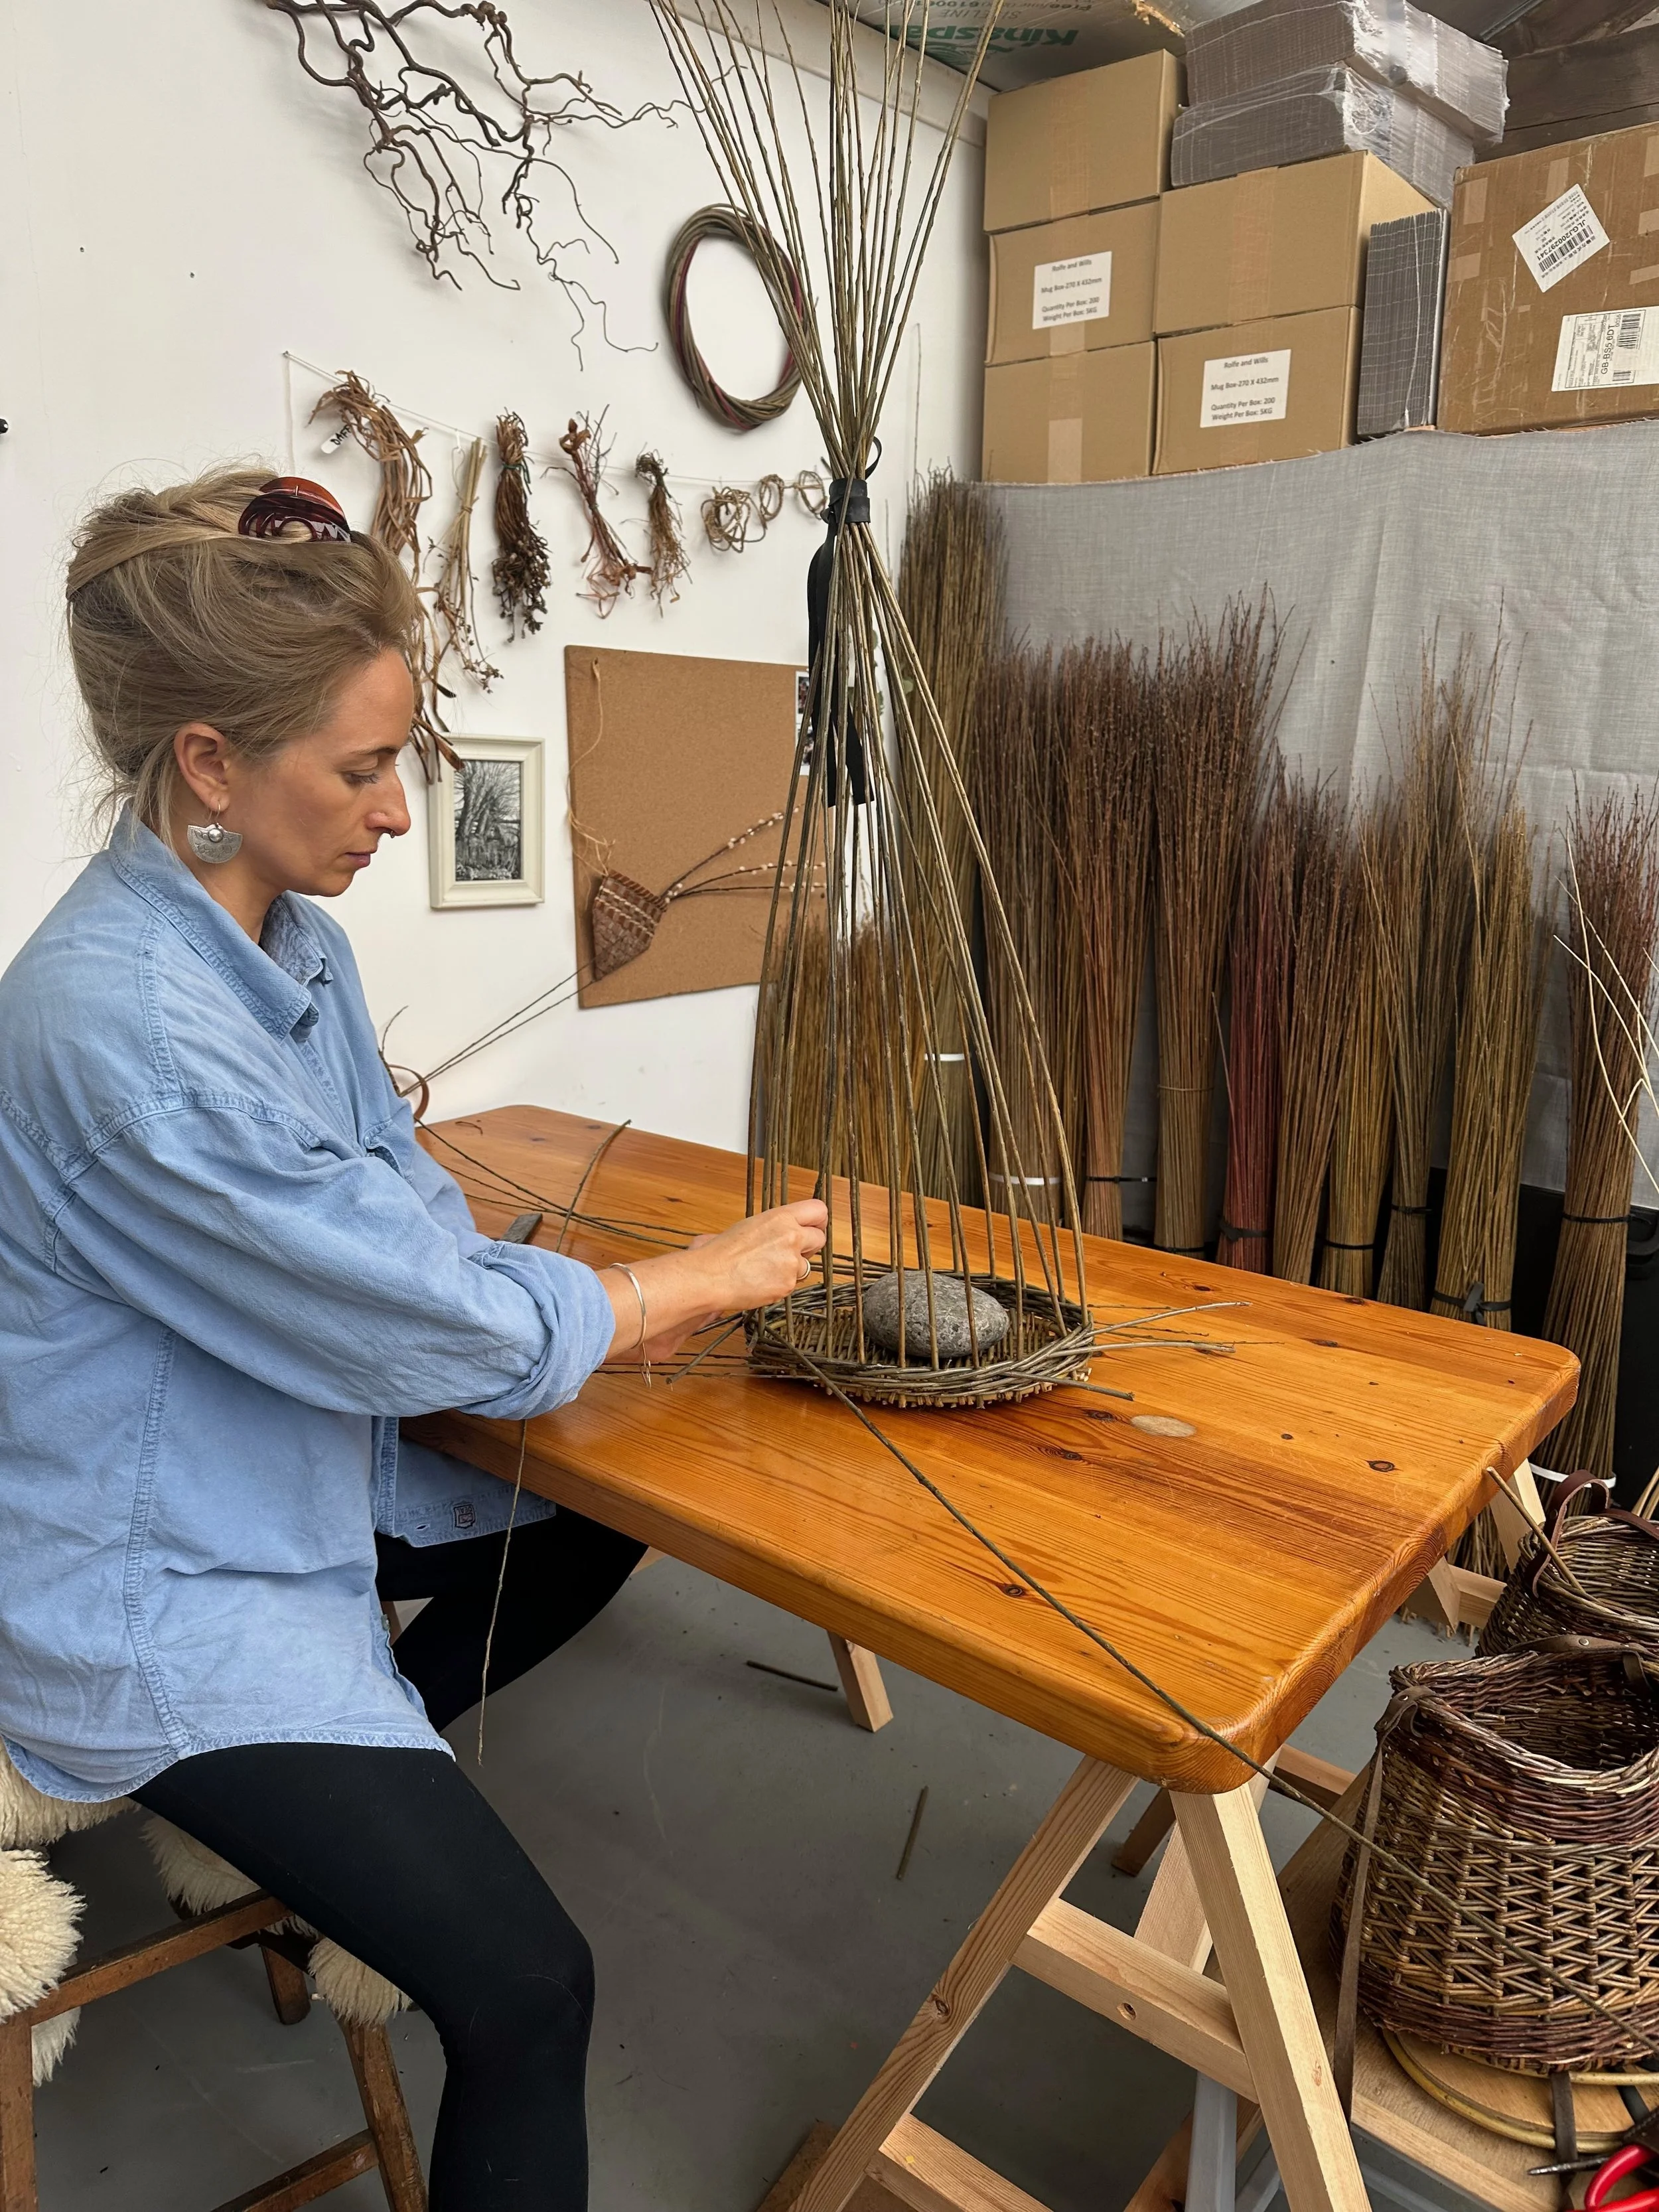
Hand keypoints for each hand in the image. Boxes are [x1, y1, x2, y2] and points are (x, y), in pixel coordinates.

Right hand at [599, 1201, 827, 1365]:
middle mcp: (791, 1236)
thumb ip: (775, 1226)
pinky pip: (792, 1284)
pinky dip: (780, 1284)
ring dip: (791, 1268)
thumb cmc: (722, 1251)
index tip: (815, 1226)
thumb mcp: (750, 1226)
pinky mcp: (788, 1284)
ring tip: (765, 1269)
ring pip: (805, 1265)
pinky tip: (761, 1281)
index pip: (818, 1210)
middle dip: (809, 1246)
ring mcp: (791, 1261)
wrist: (711, 1276)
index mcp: (780, 1217)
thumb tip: (786, 1230)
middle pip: (820, 1238)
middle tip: (792, 1251)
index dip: (818, 1220)